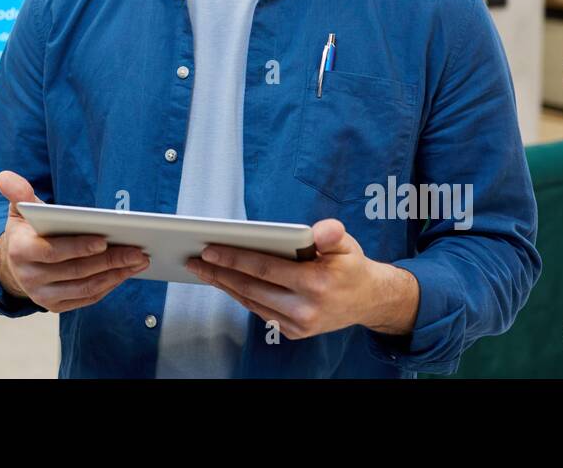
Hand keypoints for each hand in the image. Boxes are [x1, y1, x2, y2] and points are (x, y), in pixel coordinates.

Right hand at [0, 170, 150, 312]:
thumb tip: (5, 176)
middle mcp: (30, 278)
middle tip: (137, 250)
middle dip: (110, 260)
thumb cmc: (26, 231)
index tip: (104, 240)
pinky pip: (87, 298)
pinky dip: (109, 286)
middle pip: (77, 271)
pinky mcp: (56, 306)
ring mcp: (43, 295)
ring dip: (116, 274)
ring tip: (138, 260)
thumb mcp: (19, 209)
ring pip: (86, 287)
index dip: (79, 247)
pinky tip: (125, 272)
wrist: (15, 264)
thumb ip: (18, 193)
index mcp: (20, 251)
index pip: (54, 252)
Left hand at [184, 218, 418, 339]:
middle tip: (194, 260)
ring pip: (251, 302)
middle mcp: (305, 309)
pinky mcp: (294, 332)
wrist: (368, 301)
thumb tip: (321, 230)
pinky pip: (260, 311)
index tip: (209, 249)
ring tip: (203, 270)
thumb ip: (332, 235)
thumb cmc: (351, 266)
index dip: (234, 258)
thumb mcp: (347, 244)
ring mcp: (298, 325)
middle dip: (219, 273)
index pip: (264, 269)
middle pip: (251, 288)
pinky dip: (240, 296)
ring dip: (224, 285)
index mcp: (315, 284)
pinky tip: (225, 282)